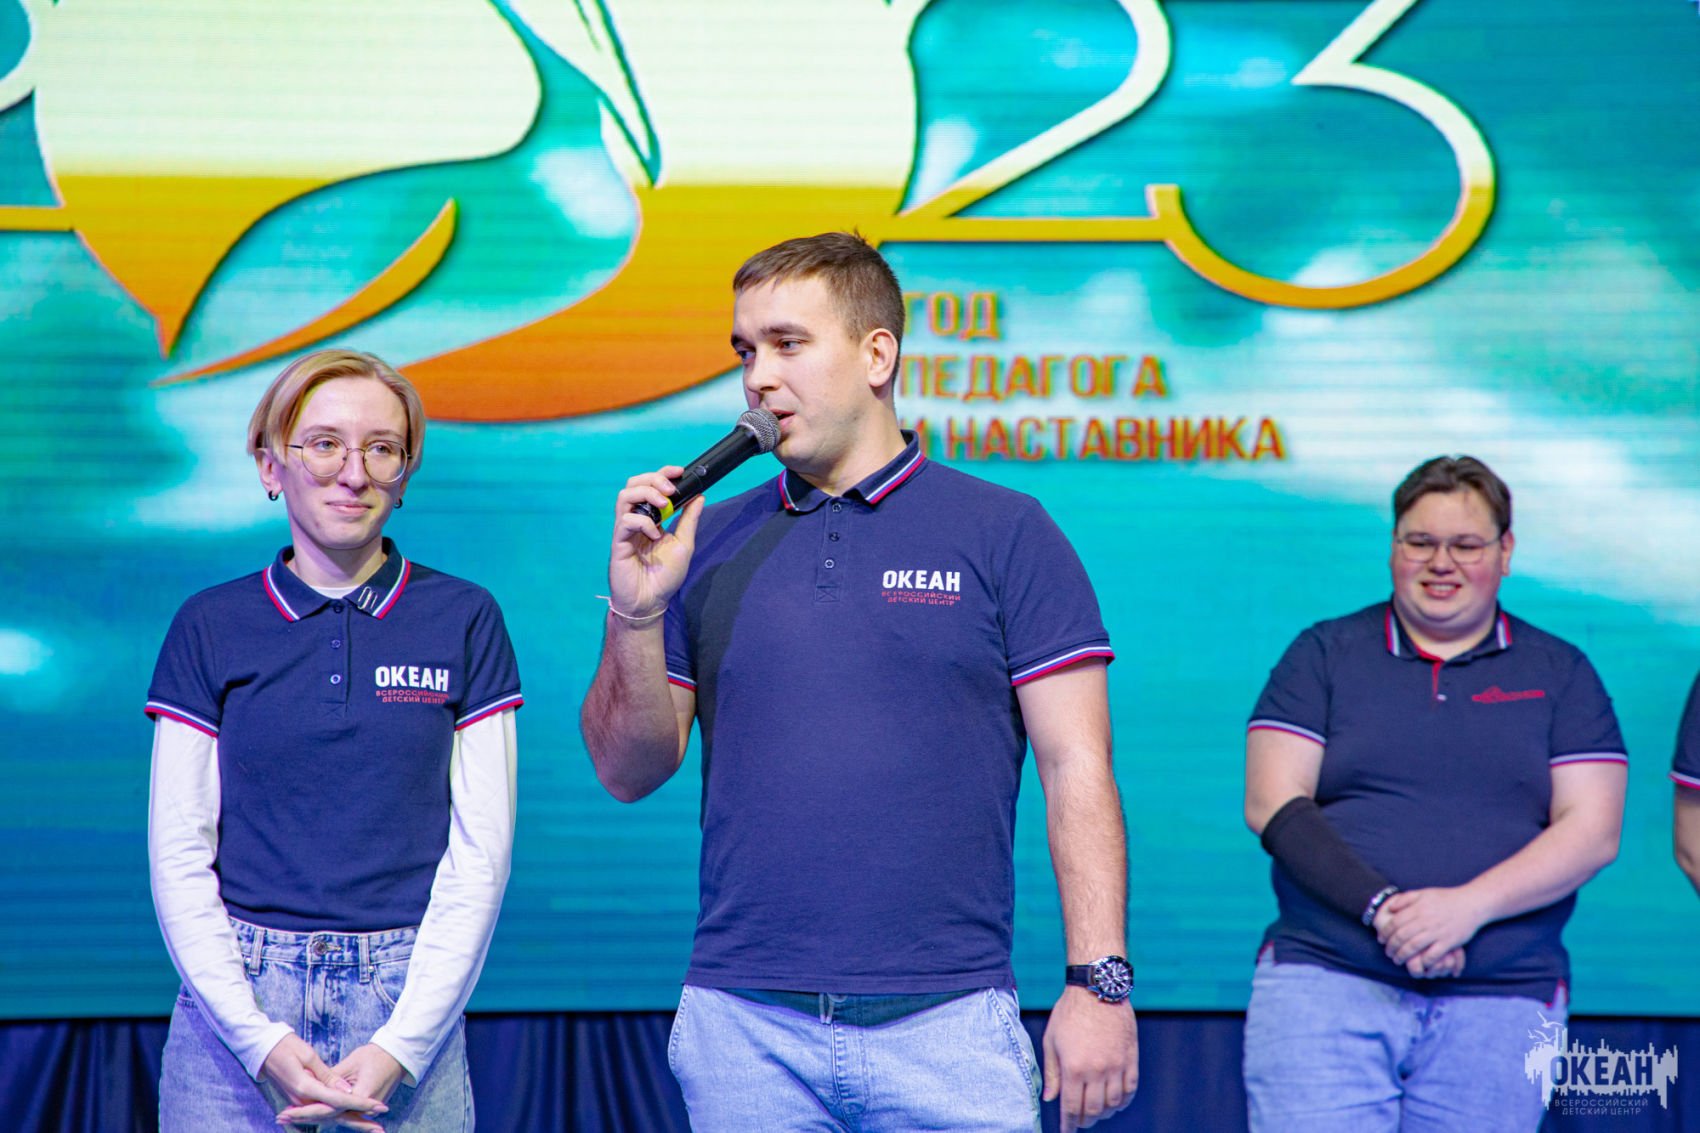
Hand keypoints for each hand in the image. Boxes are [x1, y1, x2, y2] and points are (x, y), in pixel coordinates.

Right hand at [259, 1035, 386, 1128]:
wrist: (264, 1048)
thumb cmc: (286, 1046)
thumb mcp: (307, 1055)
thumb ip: (327, 1076)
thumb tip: (345, 1092)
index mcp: (305, 1087)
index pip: (338, 1100)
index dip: (360, 1103)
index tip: (380, 1106)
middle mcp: (301, 1099)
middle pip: (335, 1115)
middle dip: (360, 1122)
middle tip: (381, 1129)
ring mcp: (299, 1102)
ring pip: (330, 1116)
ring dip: (352, 1122)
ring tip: (374, 1128)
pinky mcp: (300, 1100)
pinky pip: (323, 1112)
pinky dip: (339, 1116)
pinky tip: (355, 1119)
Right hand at [608, 468, 703, 619]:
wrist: (651, 602)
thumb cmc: (665, 577)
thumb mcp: (684, 545)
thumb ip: (689, 520)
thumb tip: (700, 496)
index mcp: (651, 518)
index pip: (650, 486)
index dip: (662, 474)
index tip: (679, 471)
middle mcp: (636, 520)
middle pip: (633, 484)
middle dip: (653, 479)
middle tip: (670, 490)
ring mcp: (625, 530)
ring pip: (624, 496)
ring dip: (646, 494)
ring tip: (663, 505)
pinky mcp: (618, 543)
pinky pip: (625, 521)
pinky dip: (643, 522)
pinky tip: (655, 534)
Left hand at [1042, 987, 1138, 1132]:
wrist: (1097, 989)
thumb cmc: (1069, 1013)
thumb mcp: (1051, 1041)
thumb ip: (1052, 1073)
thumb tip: (1049, 1099)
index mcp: (1073, 1068)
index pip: (1071, 1107)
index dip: (1068, 1124)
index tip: (1066, 1132)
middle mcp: (1096, 1071)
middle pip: (1093, 1111)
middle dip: (1085, 1121)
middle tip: (1079, 1122)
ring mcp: (1116, 1066)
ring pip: (1112, 1104)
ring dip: (1104, 1113)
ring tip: (1096, 1112)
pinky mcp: (1131, 1059)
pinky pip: (1130, 1090)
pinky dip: (1122, 1101)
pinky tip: (1115, 1102)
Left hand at [1375, 887, 1486, 974]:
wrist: (1471, 903)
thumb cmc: (1446, 899)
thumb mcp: (1424, 893)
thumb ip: (1406, 899)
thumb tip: (1390, 908)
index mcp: (1418, 908)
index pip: (1395, 922)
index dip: (1385, 932)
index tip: (1381, 939)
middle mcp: (1425, 920)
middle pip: (1402, 936)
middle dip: (1391, 947)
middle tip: (1387, 953)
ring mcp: (1437, 932)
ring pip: (1414, 946)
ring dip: (1403, 955)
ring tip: (1398, 960)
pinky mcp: (1449, 942)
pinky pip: (1433, 955)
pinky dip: (1424, 961)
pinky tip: (1419, 964)